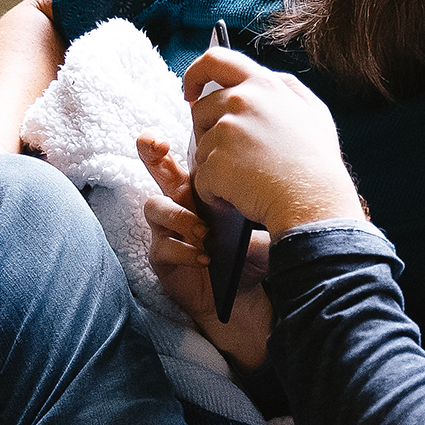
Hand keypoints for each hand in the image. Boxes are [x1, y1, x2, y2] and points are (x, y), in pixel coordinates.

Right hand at [138, 136, 272, 370]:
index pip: (187, 157)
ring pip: (155, 207)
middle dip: (150, 153)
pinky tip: (205, 257)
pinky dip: (185, 250)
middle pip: (156, 170)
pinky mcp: (162, 257)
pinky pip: (163, 246)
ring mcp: (166, 229)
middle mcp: (179, 203)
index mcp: (201, 189)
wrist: (247, 294)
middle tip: (157, 145)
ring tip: (205, 231)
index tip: (172, 129)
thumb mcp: (261, 223)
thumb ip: (260, 201)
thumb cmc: (252, 254)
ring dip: (180, 216)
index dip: (173, 141)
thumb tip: (274, 178)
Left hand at [181, 47, 361, 234]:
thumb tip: (267, 77)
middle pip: (201, 110)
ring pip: (201, 146)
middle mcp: (241, 101)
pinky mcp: (214, 163)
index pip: (216, 61)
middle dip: (209, 132)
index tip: (191, 92)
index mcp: (263, 85)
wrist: (313, 202)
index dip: (196, 74)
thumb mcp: (314, 112)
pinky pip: (201, 177)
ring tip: (249, 179)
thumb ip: (288, 88)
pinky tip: (242, 195)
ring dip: (216, 165)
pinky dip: (216, 192)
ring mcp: (225, 132)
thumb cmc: (318, 164)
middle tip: (234, 156)